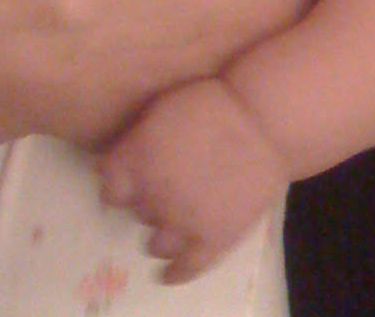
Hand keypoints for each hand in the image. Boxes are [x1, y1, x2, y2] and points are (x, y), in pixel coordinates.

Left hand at [98, 78, 287, 282]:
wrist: (265, 120)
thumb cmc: (214, 103)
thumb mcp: (163, 108)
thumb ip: (135, 138)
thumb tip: (111, 160)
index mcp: (138, 162)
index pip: (109, 188)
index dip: (117, 181)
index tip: (126, 175)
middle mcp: (153, 197)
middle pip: (136, 211)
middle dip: (145, 198)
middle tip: (164, 183)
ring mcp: (182, 223)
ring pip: (155, 244)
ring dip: (160, 231)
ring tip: (172, 218)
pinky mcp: (212, 240)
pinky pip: (186, 268)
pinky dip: (175, 272)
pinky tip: (170, 272)